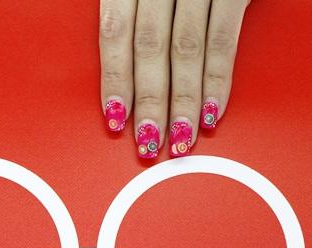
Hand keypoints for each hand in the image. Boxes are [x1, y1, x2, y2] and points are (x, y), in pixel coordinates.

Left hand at [99, 0, 249, 158]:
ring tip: (178, 139)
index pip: (114, 34)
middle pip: (148, 48)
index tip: (115, 119)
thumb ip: (128, 13)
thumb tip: (116, 67)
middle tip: (147, 142)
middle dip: (148, 102)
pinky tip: (210, 112)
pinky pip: (224, 38)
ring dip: (181, 101)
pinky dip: (217, 79)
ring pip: (185, 49)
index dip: (115, 80)